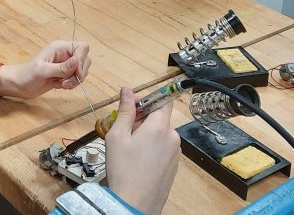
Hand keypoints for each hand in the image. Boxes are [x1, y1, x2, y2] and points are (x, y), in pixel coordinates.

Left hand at [0, 40, 89, 98]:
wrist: (19, 85)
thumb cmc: (27, 75)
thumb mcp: (42, 71)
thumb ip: (61, 68)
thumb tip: (77, 62)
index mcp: (60, 47)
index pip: (81, 48)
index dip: (82, 60)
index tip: (77, 74)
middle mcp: (65, 54)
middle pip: (84, 60)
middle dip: (79, 73)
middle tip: (66, 83)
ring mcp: (65, 64)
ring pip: (82, 70)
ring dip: (75, 80)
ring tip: (61, 85)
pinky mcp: (65, 74)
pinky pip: (76, 78)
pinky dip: (71, 84)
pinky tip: (59, 86)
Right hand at [105, 87, 179, 214]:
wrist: (134, 204)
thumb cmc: (123, 171)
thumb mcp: (117, 136)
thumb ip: (125, 111)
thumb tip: (127, 91)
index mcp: (160, 127)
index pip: (162, 101)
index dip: (146, 99)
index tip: (131, 105)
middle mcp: (172, 138)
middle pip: (160, 118)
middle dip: (143, 119)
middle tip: (124, 130)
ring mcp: (175, 154)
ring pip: (161, 134)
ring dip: (147, 134)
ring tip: (129, 148)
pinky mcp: (174, 166)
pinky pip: (164, 149)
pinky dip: (152, 148)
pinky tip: (138, 160)